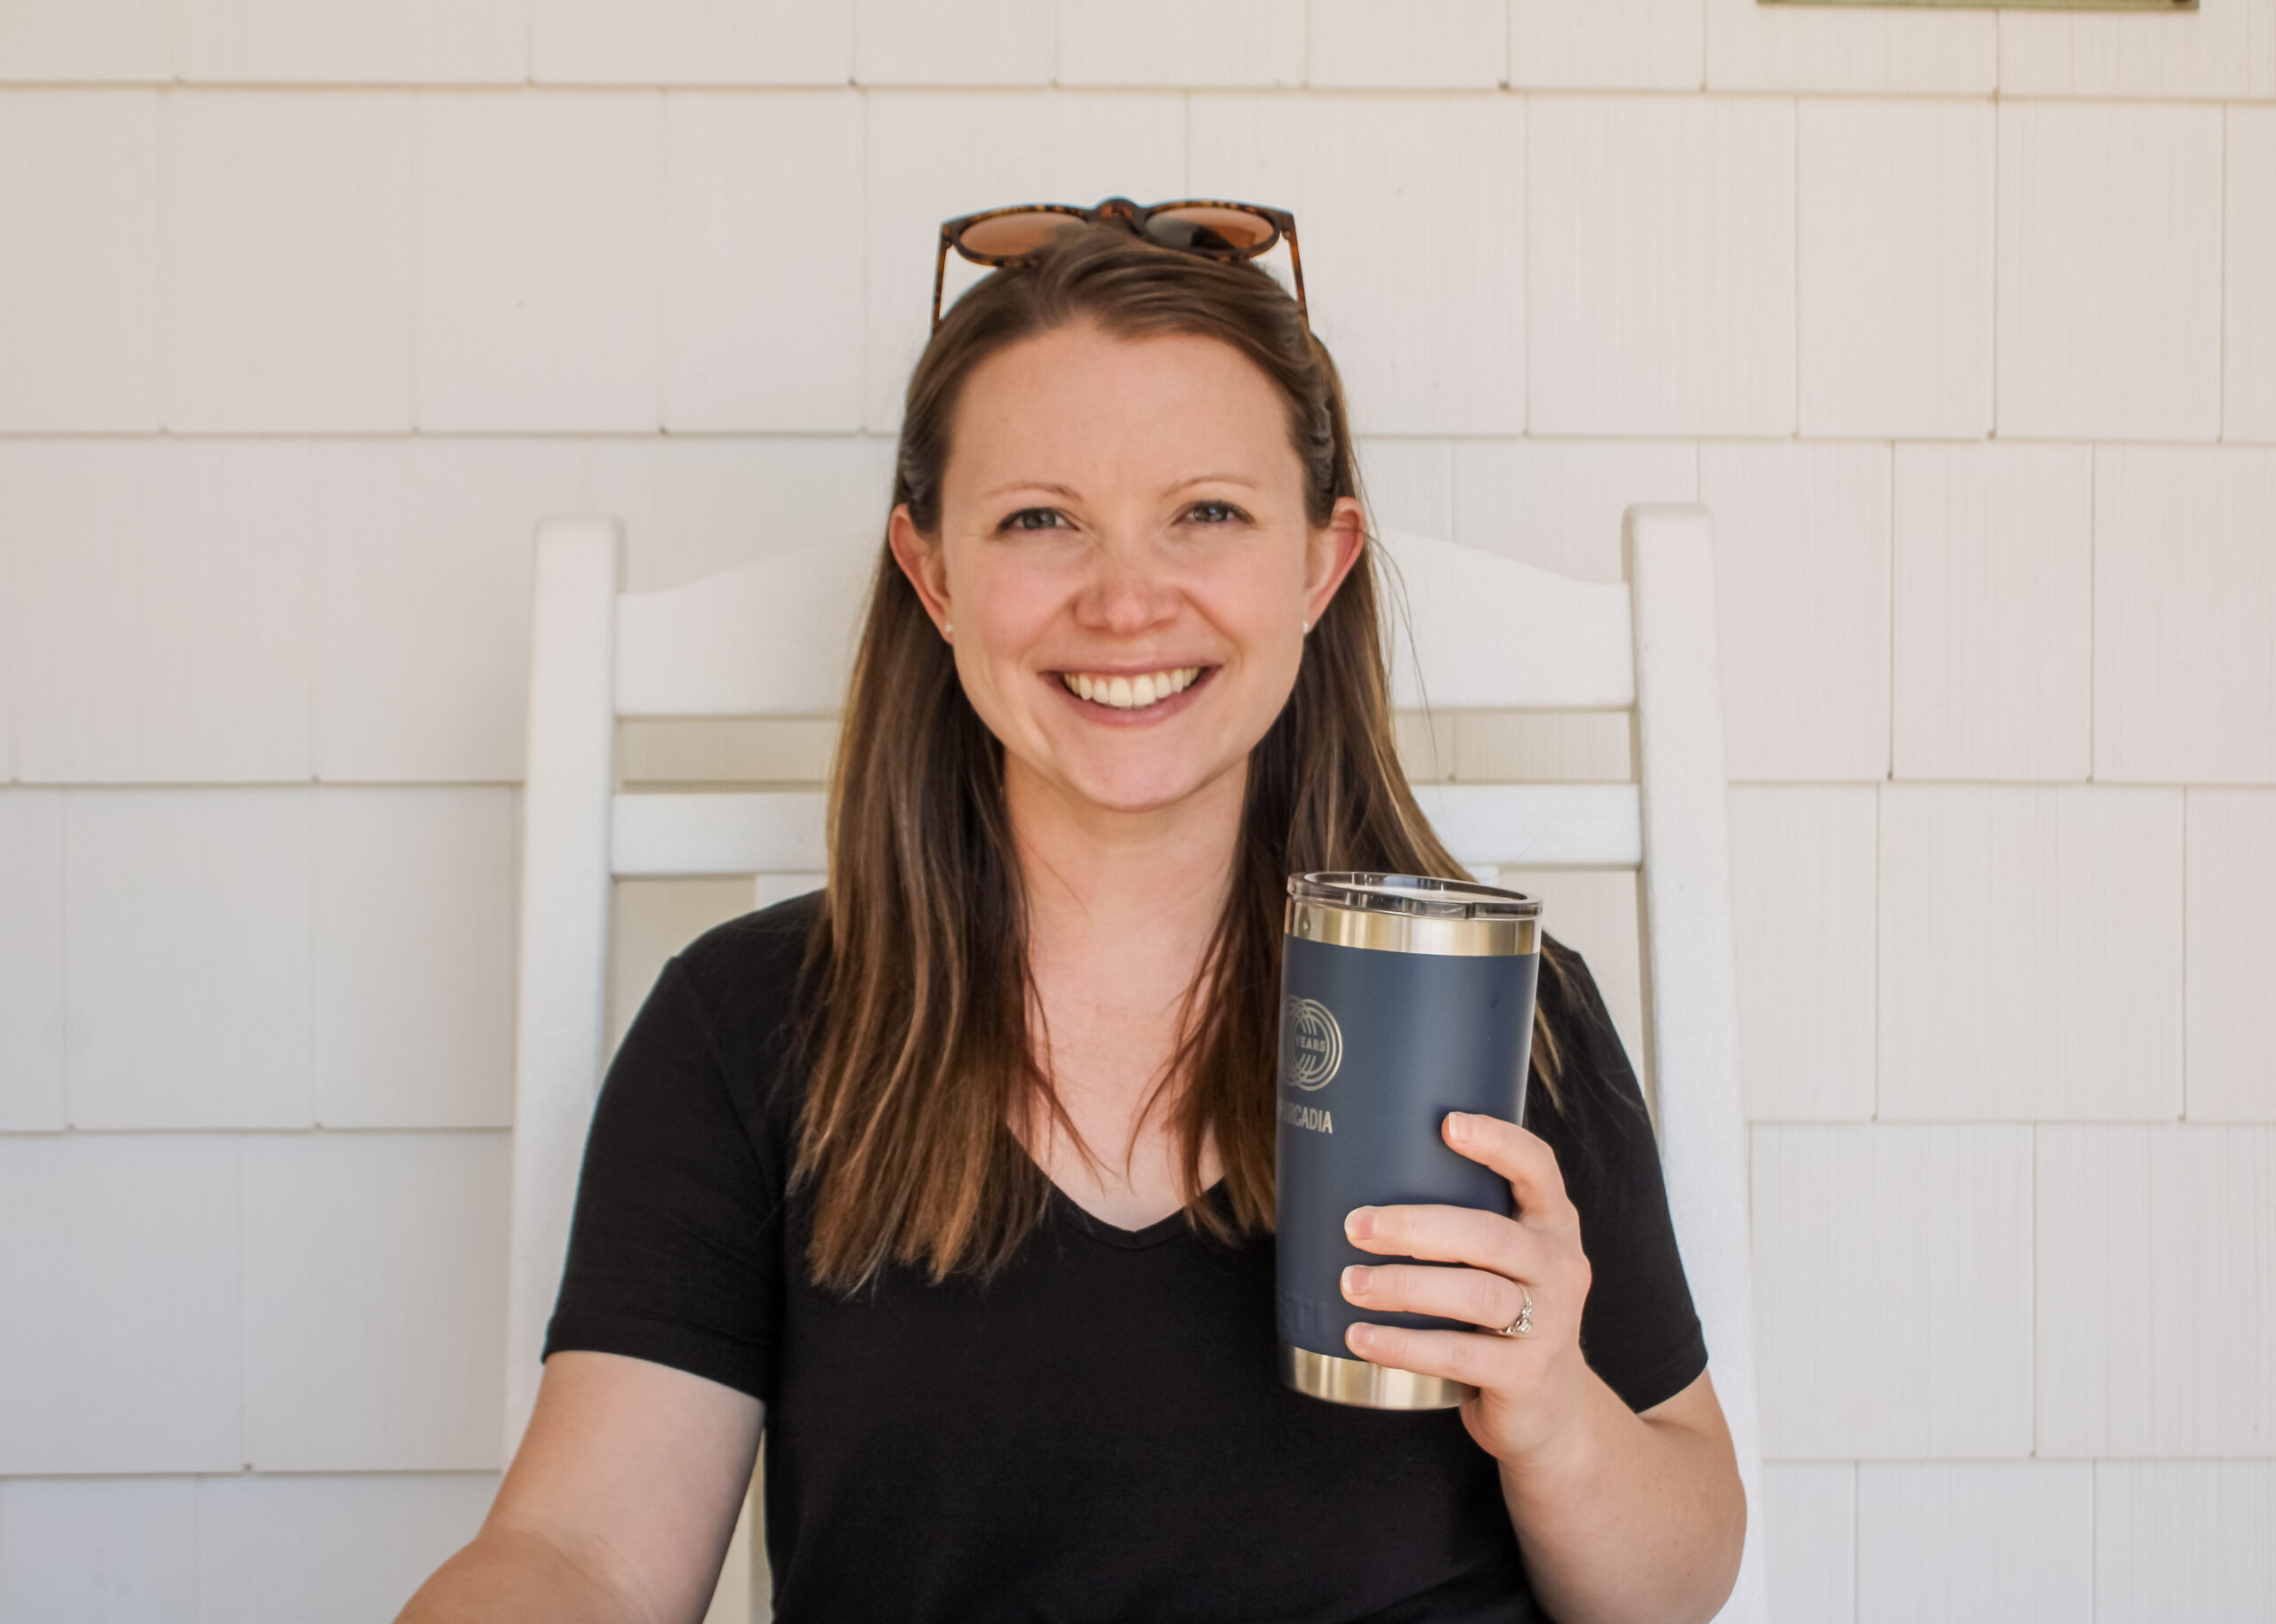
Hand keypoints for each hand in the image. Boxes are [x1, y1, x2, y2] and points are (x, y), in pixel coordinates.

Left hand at [1340, 1109, 1596, 1467]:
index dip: (1497, 1142)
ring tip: (1350, 1283)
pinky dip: (1402, 1345)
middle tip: (1355, 1226)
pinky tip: (1361, 1338)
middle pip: (1488, 1235)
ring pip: (1474, 1293)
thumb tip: (1358, 1180)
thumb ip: (1464, 1224)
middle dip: (1415, 1227)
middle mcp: (1560, 1266)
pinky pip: (1458, 1354)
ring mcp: (1551, 1323)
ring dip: (1403, 1286)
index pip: (1537, 1168)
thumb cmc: (1504, 1316)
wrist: (1550, 1411)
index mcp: (1553, 1224)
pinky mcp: (1527, 1374)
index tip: (1447, 1124)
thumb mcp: (1503, 1263)